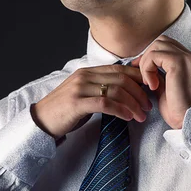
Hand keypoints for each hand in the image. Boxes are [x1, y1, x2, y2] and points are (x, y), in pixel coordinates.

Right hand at [30, 64, 152, 140]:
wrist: (40, 121)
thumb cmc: (64, 111)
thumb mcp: (84, 94)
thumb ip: (101, 88)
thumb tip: (125, 91)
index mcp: (88, 71)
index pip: (120, 68)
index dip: (139, 78)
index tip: (150, 90)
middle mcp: (84, 76)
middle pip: (122, 78)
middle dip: (140, 93)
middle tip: (148, 106)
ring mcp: (80, 88)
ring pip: (116, 90)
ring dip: (133, 104)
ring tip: (141, 115)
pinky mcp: (77, 103)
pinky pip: (105, 103)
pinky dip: (121, 110)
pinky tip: (128, 117)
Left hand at [130, 35, 190, 128]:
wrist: (189, 120)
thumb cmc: (179, 110)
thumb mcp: (166, 87)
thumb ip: (159, 74)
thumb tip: (145, 68)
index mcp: (189, 61)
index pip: (166, 46)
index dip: (151, 56)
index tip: (142, 72)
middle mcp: (190, 56)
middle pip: (160, 41)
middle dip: (147, 57)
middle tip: (143, 76)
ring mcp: (186, 58)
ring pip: (156, 46)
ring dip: (147, 63)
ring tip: (149, 83)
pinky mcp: (179, 63)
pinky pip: (154, 56)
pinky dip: (148, 69)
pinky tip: (152, 85)